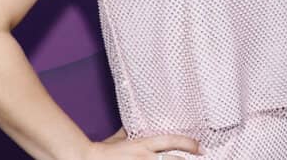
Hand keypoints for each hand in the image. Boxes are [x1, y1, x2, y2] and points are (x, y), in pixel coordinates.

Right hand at [83, 130, 200, 157]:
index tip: (200, 147)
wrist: (86, 159)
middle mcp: (145, 158)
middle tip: (200, 158)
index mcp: (143, 144)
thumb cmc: (101, 150)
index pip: (172, 141)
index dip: (189, 144)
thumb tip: (131, 128)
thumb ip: (129, 135)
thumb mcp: (118, 139)